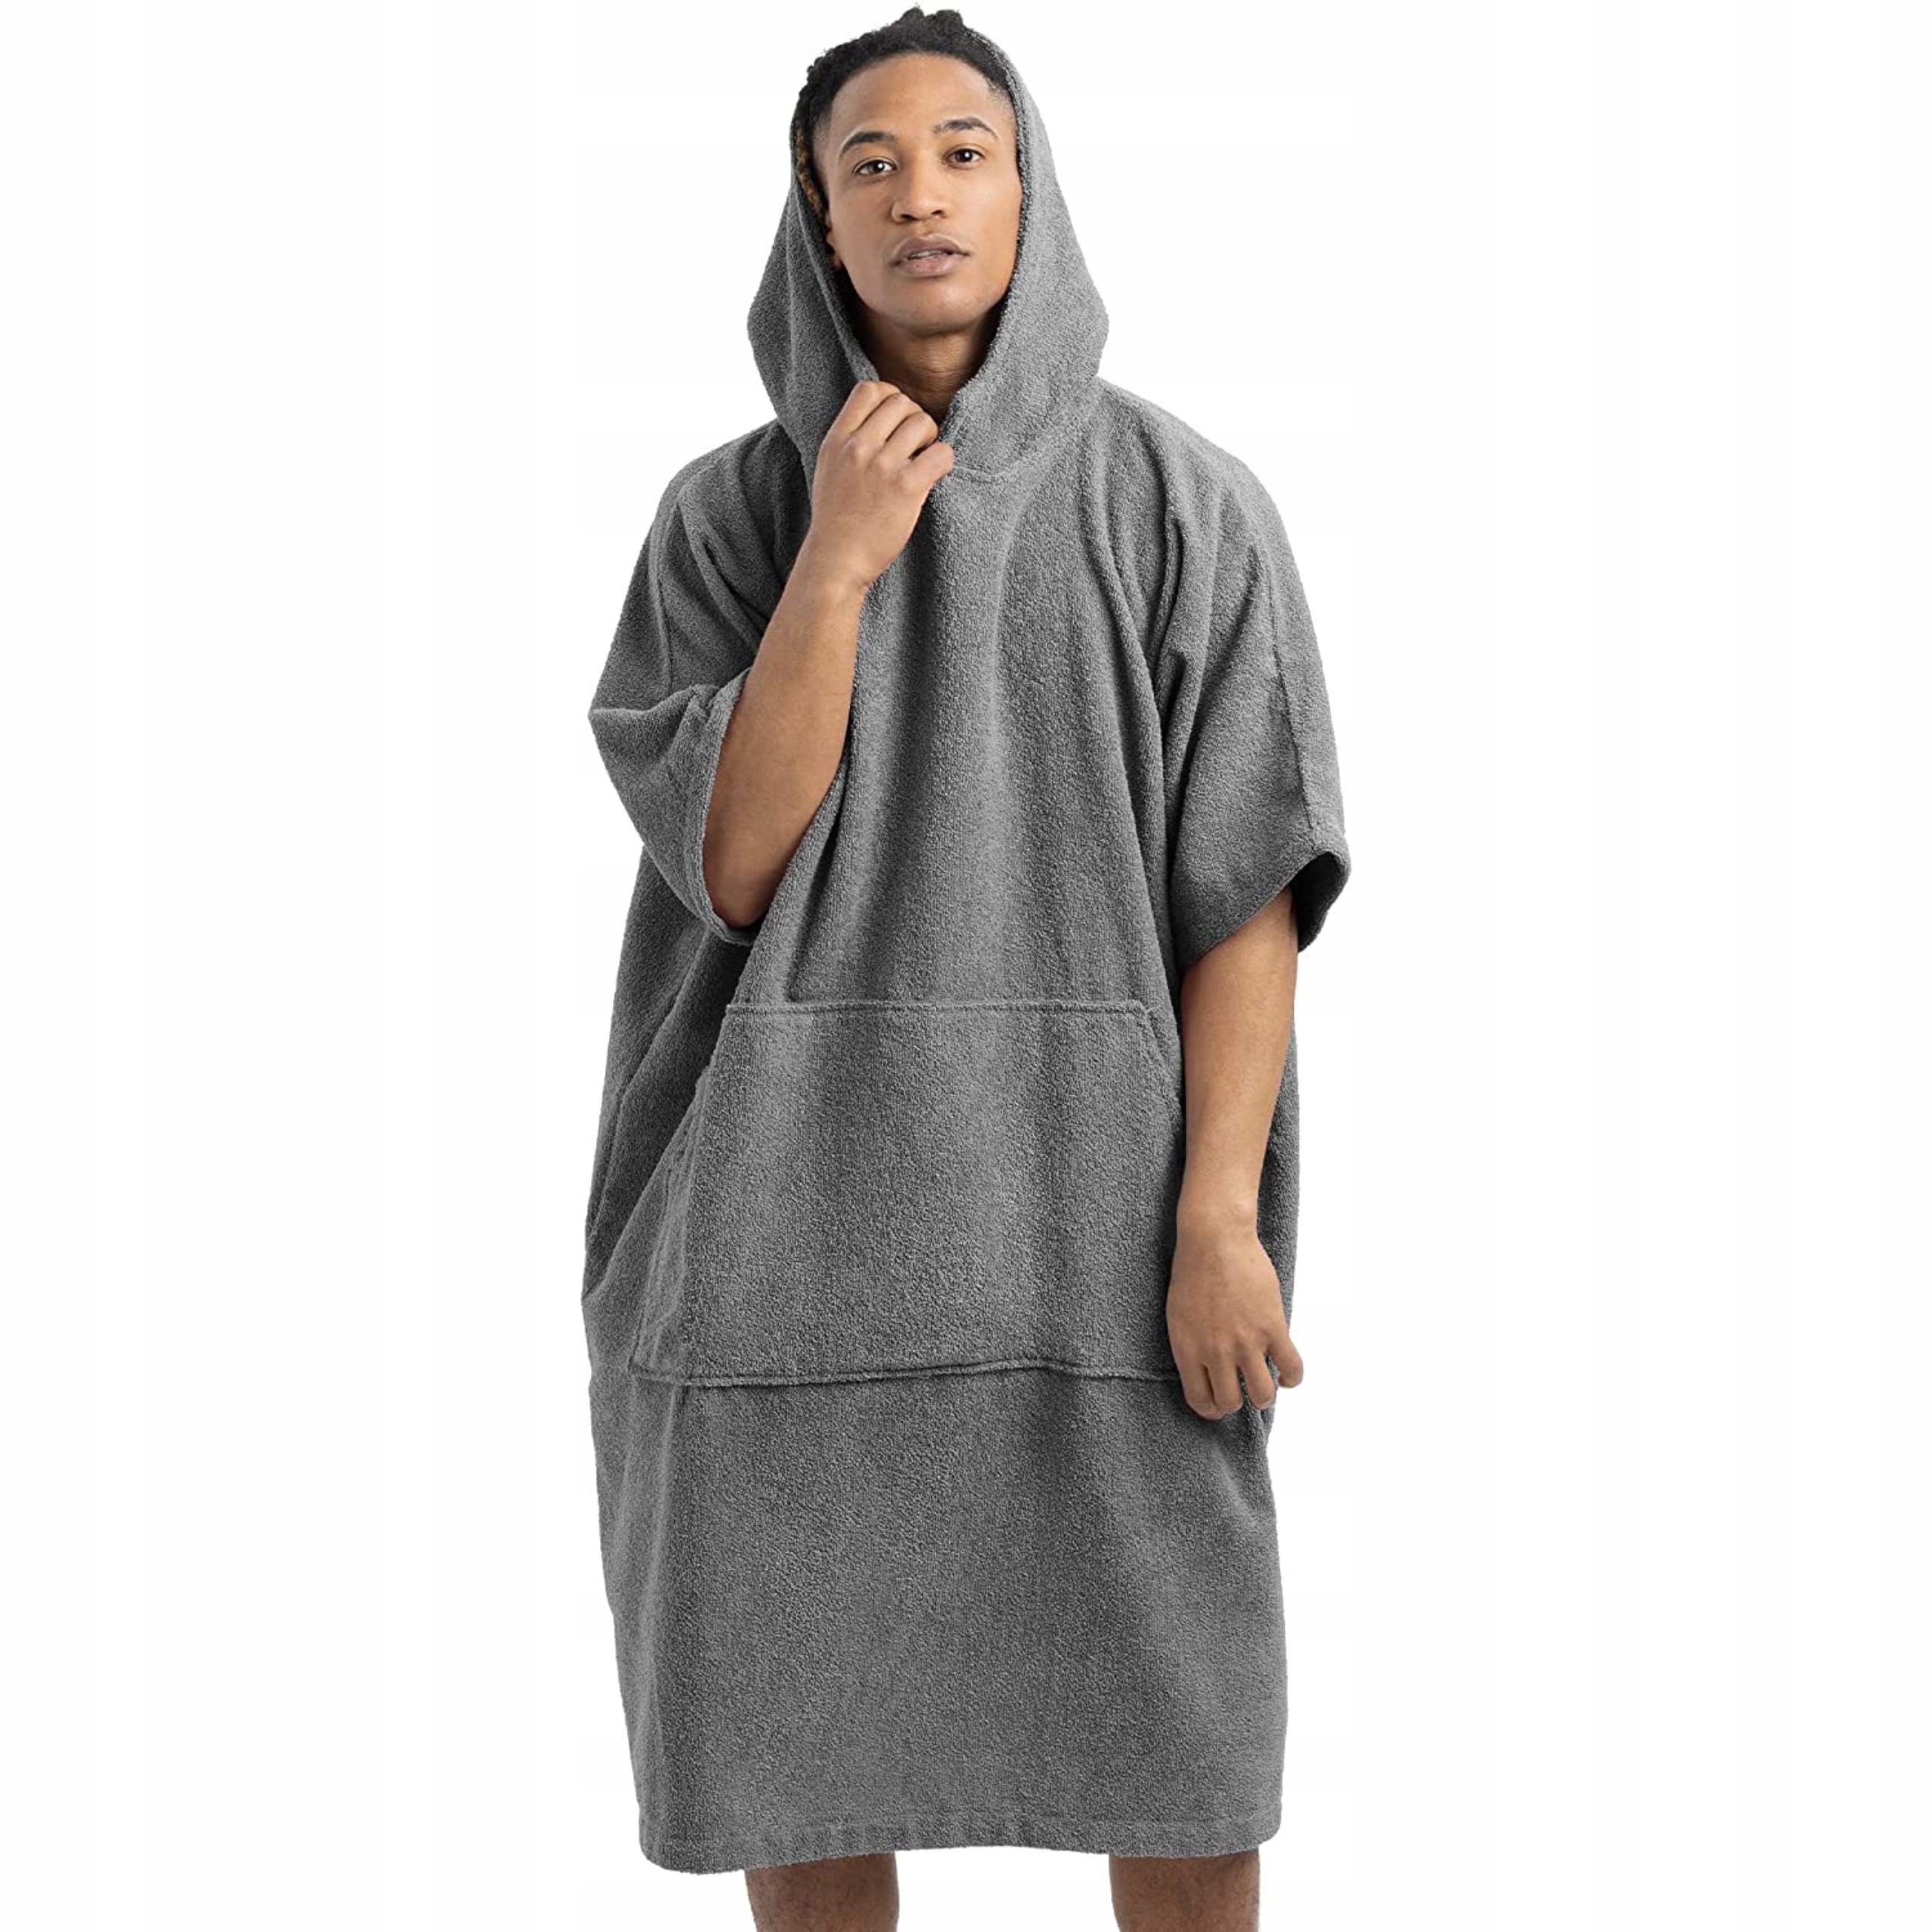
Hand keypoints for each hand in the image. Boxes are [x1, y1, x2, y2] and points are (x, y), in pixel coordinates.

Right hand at [801, 381, 954, 594]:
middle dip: (914, 419)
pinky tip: (934, 476)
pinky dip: (944, 461)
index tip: (896, 421)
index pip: (868, 390)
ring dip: (931, 439)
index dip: (890, 397)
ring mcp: (882, 466)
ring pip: (922, 422)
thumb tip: (880, 418)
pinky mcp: (906, 487)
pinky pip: (942, 453)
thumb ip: (849, 441)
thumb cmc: (836, 521)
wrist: (836, 561)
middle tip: (915, 446)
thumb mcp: (829, 469)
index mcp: (837, 440)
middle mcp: (858, 447)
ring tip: (923, 462)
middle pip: (900, 402)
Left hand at [1165, 1214, 1303, 1418]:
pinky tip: (1286, 1375)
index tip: (1218, 1405)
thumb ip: (1191, 1347)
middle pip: (1230, 1402)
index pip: (1199, 1399)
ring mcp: (1246, 1342)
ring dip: (1264, 1397)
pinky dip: (1292, 1378)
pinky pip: (1291, 1367)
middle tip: (1241, 1394)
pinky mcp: (1272, 1328)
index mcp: (1187, 1349)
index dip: (1211, 1409)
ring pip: (1262, 1394)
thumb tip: (1206, 1370)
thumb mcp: (1179, 1316)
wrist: (1214, 1239)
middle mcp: (1215, 1351)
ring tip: (1265, 1388)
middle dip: (1236, 1404)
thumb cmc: (1192, 1272)